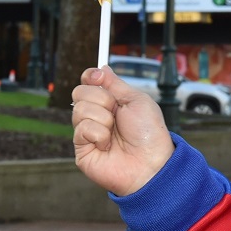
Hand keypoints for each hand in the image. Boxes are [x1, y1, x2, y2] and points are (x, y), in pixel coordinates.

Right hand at [71, 66, 174, 196]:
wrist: (150, 162)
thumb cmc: (148, 132)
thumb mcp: (136, 100)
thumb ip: (115, 84)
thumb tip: (100, 68)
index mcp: (111, 102)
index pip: (88, 83)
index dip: (89, 77)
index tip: (96, 76)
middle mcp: (97, 115)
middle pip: (79, 92)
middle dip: (101, 99)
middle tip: (116, 112)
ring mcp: (88, 132)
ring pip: (79, 109)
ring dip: (103, 118)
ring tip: (115, 132)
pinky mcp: (81, 148)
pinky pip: (82, 129)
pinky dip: (99, 134)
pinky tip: (107, 145)